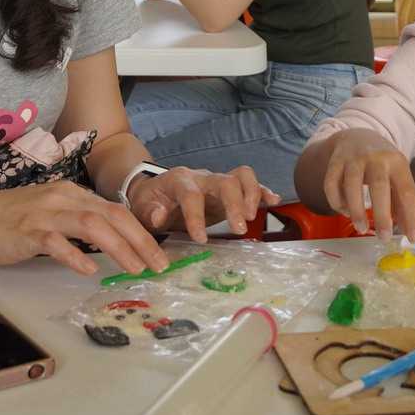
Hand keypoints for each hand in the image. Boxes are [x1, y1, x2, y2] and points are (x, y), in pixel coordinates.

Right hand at [0, 181, 170, 276]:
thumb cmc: (8, 220)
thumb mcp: (50, 212)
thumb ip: (77, 221)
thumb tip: (109, 240)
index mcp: (71, 194)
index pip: (115, 210)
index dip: (141, 231)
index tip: (158, 253)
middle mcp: (62, 199)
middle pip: (111, 216)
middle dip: (140, 241)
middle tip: (159, 265)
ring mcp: (44, 214)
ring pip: (91, 225)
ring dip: (119, 247)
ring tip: (135, 269)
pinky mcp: (26, 232)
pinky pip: (56, 242)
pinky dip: (75, 255)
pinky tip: (88, 269)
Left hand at [126, 166, 281, 241]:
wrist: (155, 191)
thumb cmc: (149, 202)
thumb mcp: (141, 208)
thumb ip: (149, 212)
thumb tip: (160, 215)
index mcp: (179, 181)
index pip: (191, 194)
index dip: (196, 216)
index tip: (200, 238)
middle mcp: (202, 177)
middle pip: (225, 180)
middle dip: (234, 203)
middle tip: (238, 229)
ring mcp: (217, 182)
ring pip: (241, 175)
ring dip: (251, 195)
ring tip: (253, 218)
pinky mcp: (229, 190)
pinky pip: (249, 184)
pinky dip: (262, 192)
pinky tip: (273, 201)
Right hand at [320, 132, 414, 241]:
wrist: (356, 137)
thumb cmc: (381, 165)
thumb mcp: (397, 177)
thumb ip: (402, 204)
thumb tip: (409, 233)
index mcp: (397, 162)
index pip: (407, 191)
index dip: (411, 215)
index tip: (413, 238)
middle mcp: (376, 158)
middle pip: (378, 185)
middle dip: (381, 214)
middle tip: (384, 237)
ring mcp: (353, 159)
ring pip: (352, 184)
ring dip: (356, 209)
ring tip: (361, 229)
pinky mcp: (334, 162)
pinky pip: (331, 184)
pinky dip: (336, 201)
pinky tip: (345, 212)